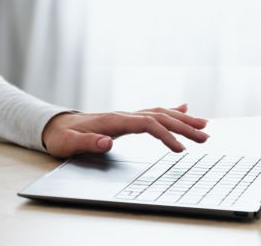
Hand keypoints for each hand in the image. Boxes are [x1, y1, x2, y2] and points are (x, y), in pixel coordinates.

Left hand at [40, 104, 208, 157]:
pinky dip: (170, 111)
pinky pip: (153, 112)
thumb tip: (106, 142)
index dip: (166, 135)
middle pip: (159, 116)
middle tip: (206, 137)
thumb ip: (87, 142)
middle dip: (184, 126)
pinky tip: (184, 110)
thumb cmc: (61, 137)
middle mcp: (123, 114)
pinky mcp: (126, 119)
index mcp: (113, 121)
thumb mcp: (68, 143)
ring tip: (204, 125)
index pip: (147, 124)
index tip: (181, 149)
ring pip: (160, 113)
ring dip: (182, 119)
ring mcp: (125, 115)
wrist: (54, 126)